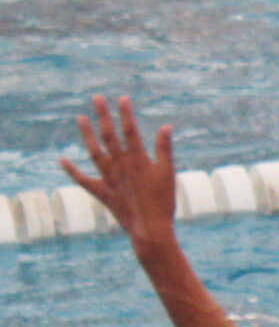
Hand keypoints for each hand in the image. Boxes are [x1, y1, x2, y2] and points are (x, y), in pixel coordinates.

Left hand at [60, 95, 178, 242]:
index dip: (126, 114)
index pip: (130, 131)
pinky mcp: (102, 192)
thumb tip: (166, 127)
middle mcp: (120, 165)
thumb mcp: (168, 173)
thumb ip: (164, 149)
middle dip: (103, 116)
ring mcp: (108, 178)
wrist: (150, 228)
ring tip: (80, 119)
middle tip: (97, 99)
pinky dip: (72, 170)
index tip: (122, 98)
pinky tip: (63, 160)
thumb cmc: (163, 201)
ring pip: (94, 152)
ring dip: (87, 134)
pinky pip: (83, 180)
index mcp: (137, 159)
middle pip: (109, 136)